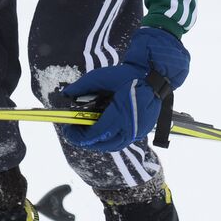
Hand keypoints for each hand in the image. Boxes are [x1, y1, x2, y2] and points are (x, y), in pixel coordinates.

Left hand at [59, 27, 188, 153]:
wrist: (155, 76)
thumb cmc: (129, 75)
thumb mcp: (102, 76)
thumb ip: (82, 86)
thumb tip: (65, 94)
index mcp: (121, 114)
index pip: (95, 133)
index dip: (78, 135)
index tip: (67, 129)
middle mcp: (131, 127)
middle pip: (103, 144)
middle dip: (86, 141)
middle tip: (73, 132)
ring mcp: (139, 131)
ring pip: (114, 146)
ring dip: (98, 142)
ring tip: (86, 133)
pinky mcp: (143, 131)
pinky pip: (123, 141)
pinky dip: (109, 140)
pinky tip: (101, 132)